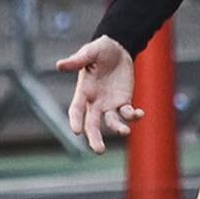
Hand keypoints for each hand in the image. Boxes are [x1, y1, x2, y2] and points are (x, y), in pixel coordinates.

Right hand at [56, 35, 142, 154]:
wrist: (118, 48)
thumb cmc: (100, 50)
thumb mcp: (90, 51)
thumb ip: (77, 60)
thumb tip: (59, 65)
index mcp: (83, 91)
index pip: (76, 109)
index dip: (75, 120)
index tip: (76, 131)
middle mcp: (95, 102)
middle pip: (92, 124)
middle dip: (94, 138)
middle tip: (99, 150)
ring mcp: (109, 104)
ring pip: (111, 122)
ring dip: (118, 128)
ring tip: (125, 131)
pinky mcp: (124, 102)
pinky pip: (128, 113)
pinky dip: (134, 116)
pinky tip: (140, 113)